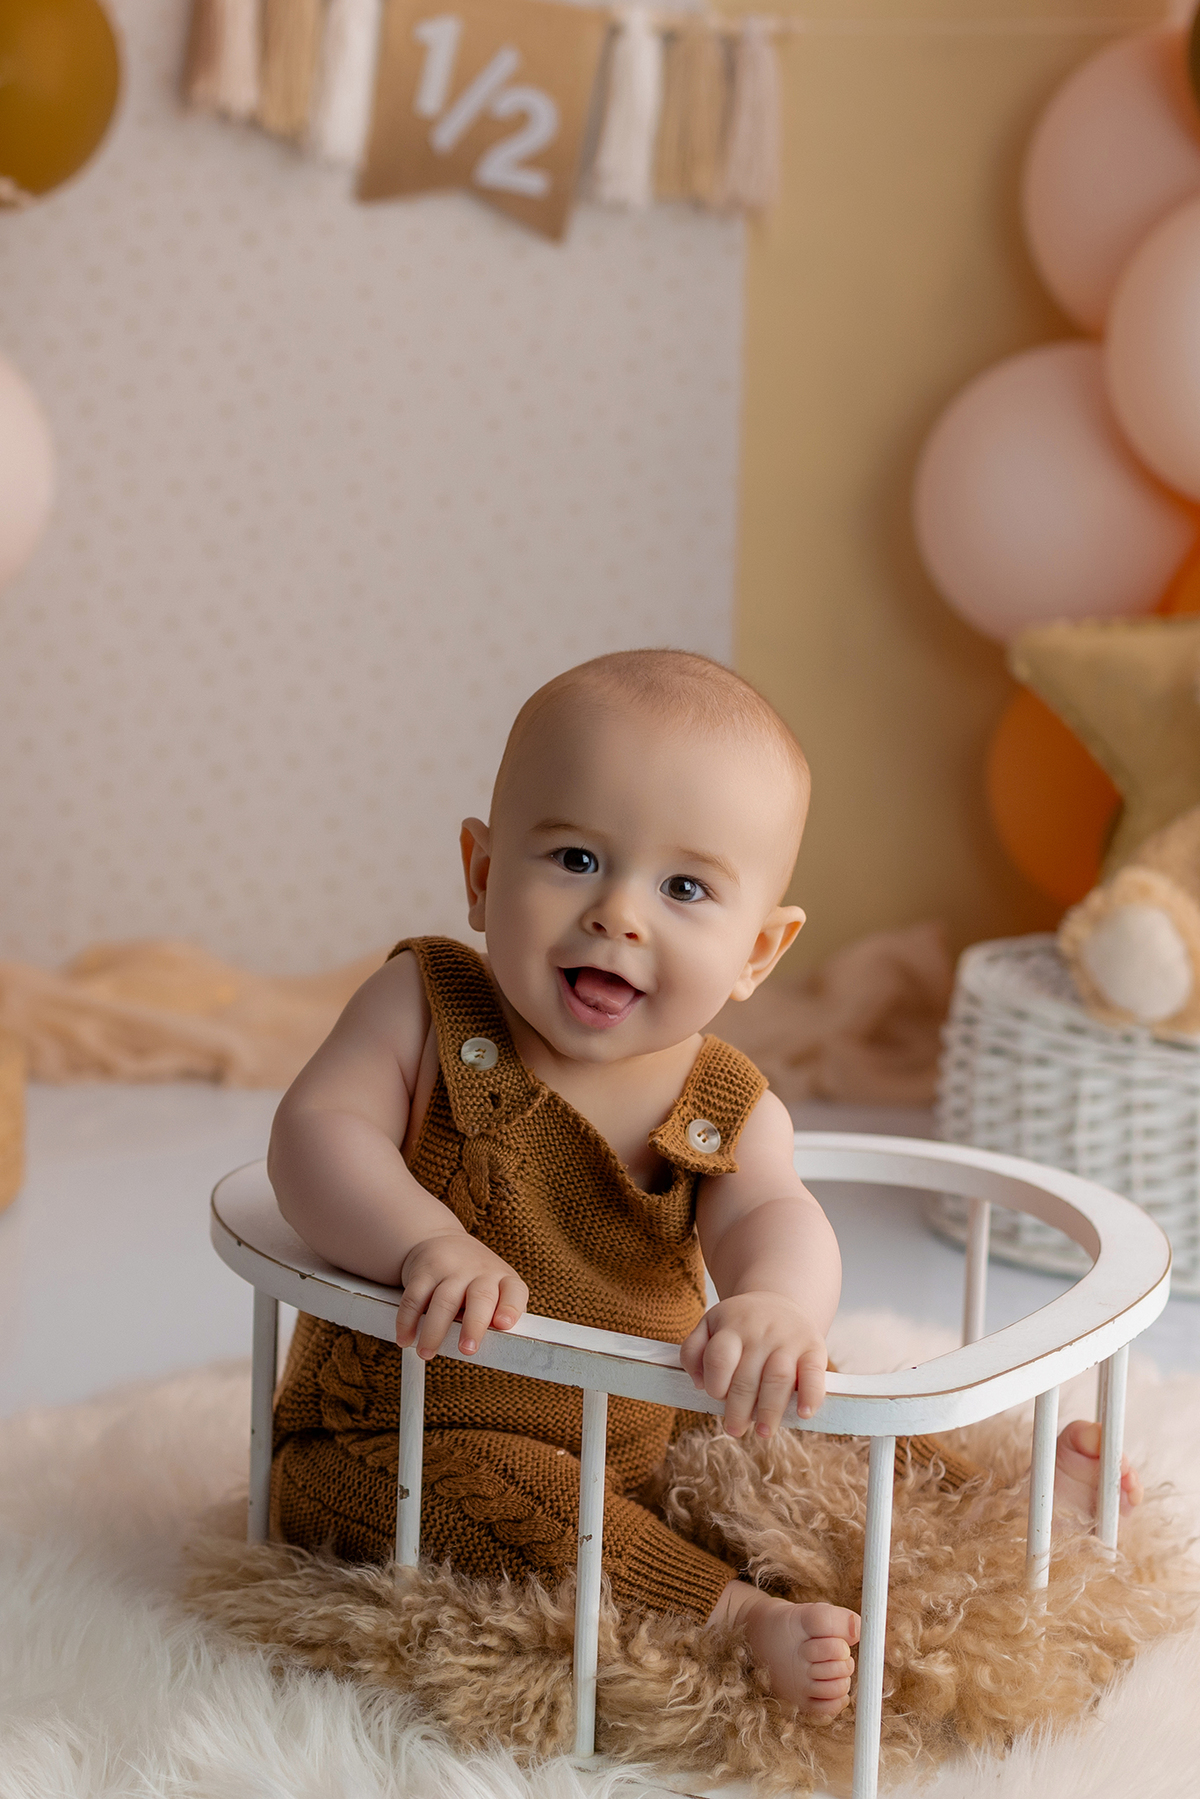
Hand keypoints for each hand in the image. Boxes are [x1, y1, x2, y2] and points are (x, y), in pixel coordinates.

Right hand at [395, 1231, 527, 1359]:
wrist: (443, 1241)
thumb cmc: (475, 1281)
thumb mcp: (495, 1292)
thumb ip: (496, 1318)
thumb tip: (496, 1351)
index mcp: (504, 1280)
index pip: (514, 1292)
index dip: (510, 1308)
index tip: (504, 1325)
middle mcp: (481, 1272)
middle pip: (480, 1297)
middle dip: (474, 1324)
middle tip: (467, 1349)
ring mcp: (452, 1269)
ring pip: (444, 1300)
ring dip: (434, 1330)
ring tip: (427, 1353)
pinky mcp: (425, 1269)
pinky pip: (415, 1297)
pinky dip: (407, 1320)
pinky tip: (405, 1338)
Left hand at [680, 1293, 826, 1438]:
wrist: (779, 1299)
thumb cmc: (739, 1324)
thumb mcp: (709, 1325)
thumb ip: (693, 1351)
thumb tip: (699, 1383)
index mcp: (732, 1325)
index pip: (719, 1359)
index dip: (715, 1385)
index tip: (717, 1398)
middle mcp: (761, 1331)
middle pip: (747, 1377)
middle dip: (739, 1410)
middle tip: (735, 1429)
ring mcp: (789, 1339)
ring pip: (778, 1379)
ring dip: (770, 1411)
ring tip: (764, 1432)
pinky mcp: (814, 1347)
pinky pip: (814, 1374)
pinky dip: (811, 1396)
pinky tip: (803, 1413)